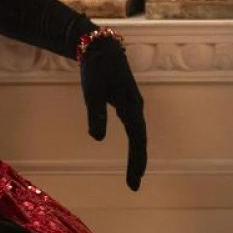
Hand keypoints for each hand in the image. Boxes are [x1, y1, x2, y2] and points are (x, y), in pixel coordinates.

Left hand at [79, 36, 147, 189]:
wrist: (102, 47)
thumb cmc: (95, 68)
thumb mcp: (91, 91)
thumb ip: (95, 114)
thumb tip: (97, 139)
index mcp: (130, 106)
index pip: (136, 139)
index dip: (135, 161)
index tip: (133, 181)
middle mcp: (136, 107)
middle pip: (141, 140)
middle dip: (138, 163)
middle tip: (133, 185)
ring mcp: (133, 105)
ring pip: (139, 135)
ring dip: (138, 155)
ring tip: (135, 175)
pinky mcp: (128, 102)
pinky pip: (135, 128)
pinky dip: (135, 143)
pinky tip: (133, 152)